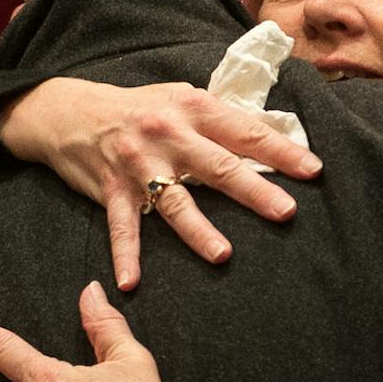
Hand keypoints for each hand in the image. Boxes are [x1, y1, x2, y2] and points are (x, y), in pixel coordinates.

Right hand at [0, 77, 322, 287]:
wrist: (70, 111)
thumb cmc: (139, 107)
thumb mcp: (182, 98)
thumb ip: (222, 119)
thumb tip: (273, 134)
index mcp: (193, 108)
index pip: (245, 132)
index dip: (281, 151)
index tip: (312, 171)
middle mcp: (168, 134)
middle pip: (218, 167)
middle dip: (254, 191)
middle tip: (285, 212)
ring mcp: (139, 164)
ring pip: (175, 201)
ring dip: (199, 230)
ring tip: (223, 255)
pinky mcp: (111, 189)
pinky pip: (122, 227)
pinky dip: (126, 255)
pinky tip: (131, 283)